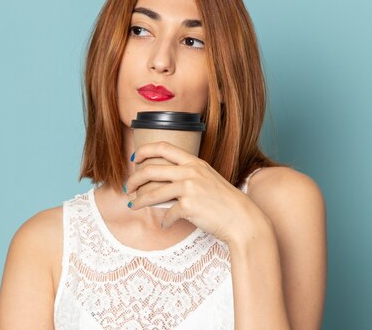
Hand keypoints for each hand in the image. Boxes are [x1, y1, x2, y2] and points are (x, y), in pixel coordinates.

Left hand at [125, 141, 270, 245]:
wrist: (242, 219)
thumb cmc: (225, 202)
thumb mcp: (207, 180)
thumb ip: (187, 177)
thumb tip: (161, 184)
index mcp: (194, 162)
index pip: (164, 147)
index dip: (145, 150)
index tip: (134, 159)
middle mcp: (191, 171)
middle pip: (151, 170)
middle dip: (135, 179)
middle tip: (128, 187)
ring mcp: (189, 188)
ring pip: (153, 192)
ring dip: (140, 200)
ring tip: (134, 205)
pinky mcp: (189, 206)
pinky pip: (168, 214)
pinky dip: (165, 221)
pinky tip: (166, 224)